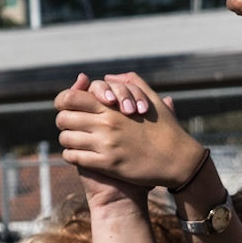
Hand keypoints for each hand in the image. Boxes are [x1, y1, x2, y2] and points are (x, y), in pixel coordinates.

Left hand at [55, 71, 206, 192]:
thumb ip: (130, 83)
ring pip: (67, 139)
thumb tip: (108, 77)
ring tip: (73, 142)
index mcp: (112, 107)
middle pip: (64, 118)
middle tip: (69, 126)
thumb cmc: (167, 129)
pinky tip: (77, 155)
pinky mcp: (108, 165)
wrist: (179, 160)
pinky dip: (71, 156)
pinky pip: (75, 158)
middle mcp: (106, 124)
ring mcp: (106, 145)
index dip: (62, 101)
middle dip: (63, 121)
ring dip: (67, 140)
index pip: (71, 98)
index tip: (65, 107)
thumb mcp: (151, 99)